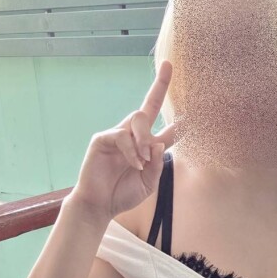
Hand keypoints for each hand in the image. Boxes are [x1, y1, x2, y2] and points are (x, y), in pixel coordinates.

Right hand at [72, 60, 175, 219]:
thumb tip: (159, 143)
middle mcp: (133, 136)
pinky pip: (122, 136)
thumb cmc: (123, 194)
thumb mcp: (149, 183)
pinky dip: (131, 151)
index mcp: (148, 147)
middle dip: (160, 86)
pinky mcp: (102, 140)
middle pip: (149, 107)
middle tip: (167, 77)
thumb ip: (158, 166)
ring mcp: (117, 136)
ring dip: (145, 137)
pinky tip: (135, 164)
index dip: (173, 106)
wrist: (101, 206)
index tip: (175, 72)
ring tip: (144, 159)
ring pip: (138, 117)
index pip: (166, 125)